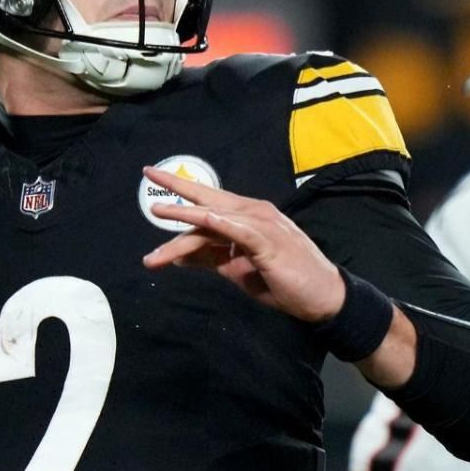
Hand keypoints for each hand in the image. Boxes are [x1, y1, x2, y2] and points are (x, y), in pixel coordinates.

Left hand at [140, 167, 346, 323]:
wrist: (320, 297)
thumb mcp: (236, 270)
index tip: (155, 183)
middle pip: (208, 198)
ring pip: (215, 218)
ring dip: (185, 216)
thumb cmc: (282, 282)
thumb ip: (209, 258)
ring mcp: (262, 225)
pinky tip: (201, 217)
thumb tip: (177, 256)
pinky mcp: (268, 242)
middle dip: (177, 186)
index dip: (181, 194)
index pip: (208, 204)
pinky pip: (239, 230)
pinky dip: (220, 222)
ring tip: (157, 212)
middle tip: (148, 173)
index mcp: (246, 218)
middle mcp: (253, 214)